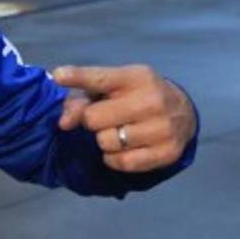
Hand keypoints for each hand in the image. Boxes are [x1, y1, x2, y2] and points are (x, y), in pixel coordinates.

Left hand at [54, 65, 195, 172]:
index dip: (76, 77)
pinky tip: (122, 148)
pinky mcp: (169, 152)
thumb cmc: (133, 95)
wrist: (181, 111)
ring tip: (117, 131)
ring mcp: (164, 127)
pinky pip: (123, 163)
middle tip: (104, 117)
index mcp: (135, 77)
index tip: (58, 76)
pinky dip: (114, 159)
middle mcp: (152, 100)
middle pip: (94, 118)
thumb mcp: (109, 87)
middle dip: (91, 120)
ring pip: (106, 142)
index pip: (99, 78)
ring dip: (104, 140)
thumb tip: (65, 123)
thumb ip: (80, 98)